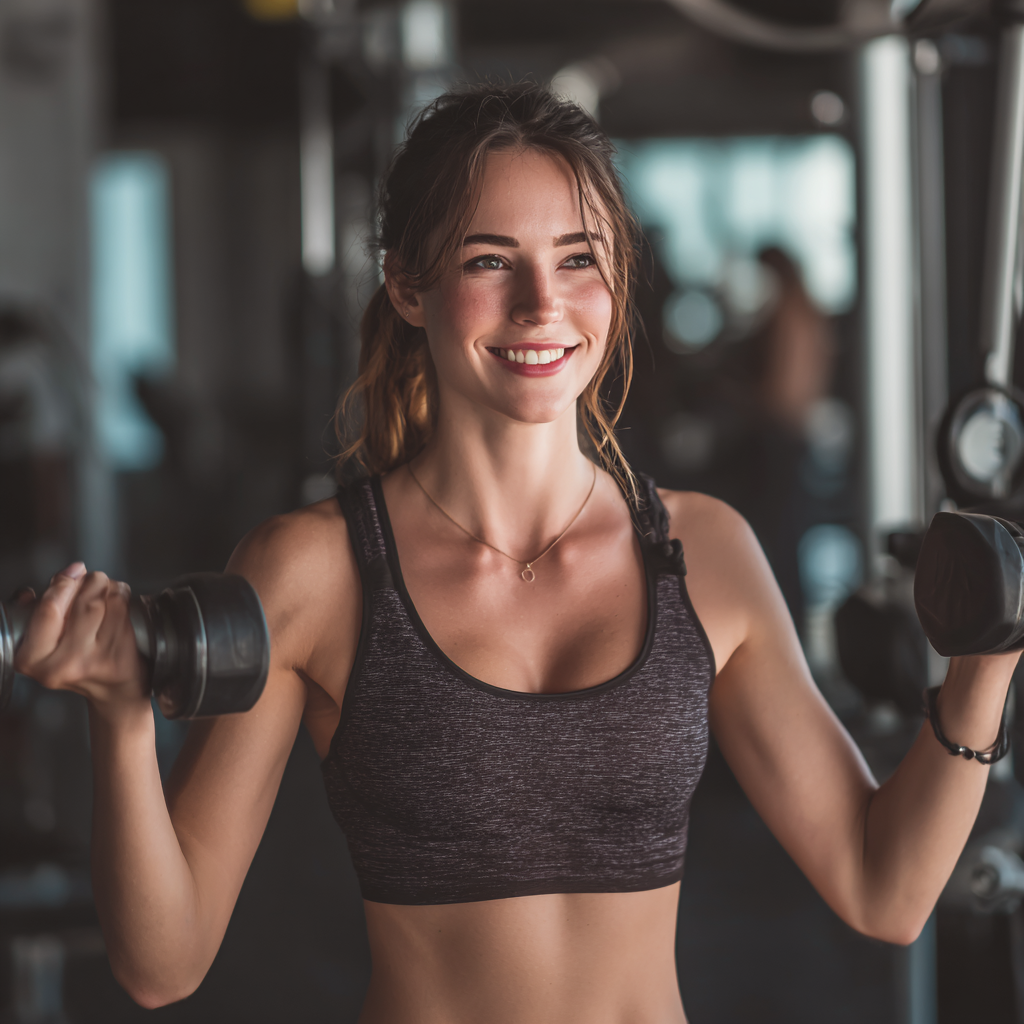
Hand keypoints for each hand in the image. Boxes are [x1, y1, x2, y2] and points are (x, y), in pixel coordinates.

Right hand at [13, 563, 148, 718]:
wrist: (115, 691)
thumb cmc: (80, 661)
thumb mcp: (49, 641)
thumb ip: (44, 610)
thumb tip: (55, 580)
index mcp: (33, 659)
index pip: (48, 609)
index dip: (62, 584)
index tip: (72, 573)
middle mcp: (61, 663)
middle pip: (80, 600)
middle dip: (89, 582)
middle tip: (92, 583)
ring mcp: (93, 660)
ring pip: (104, 598)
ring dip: (107, 586)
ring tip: (105, 594)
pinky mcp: (119, 654)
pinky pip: (122, 606)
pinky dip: (121, 594)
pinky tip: (118, 602)